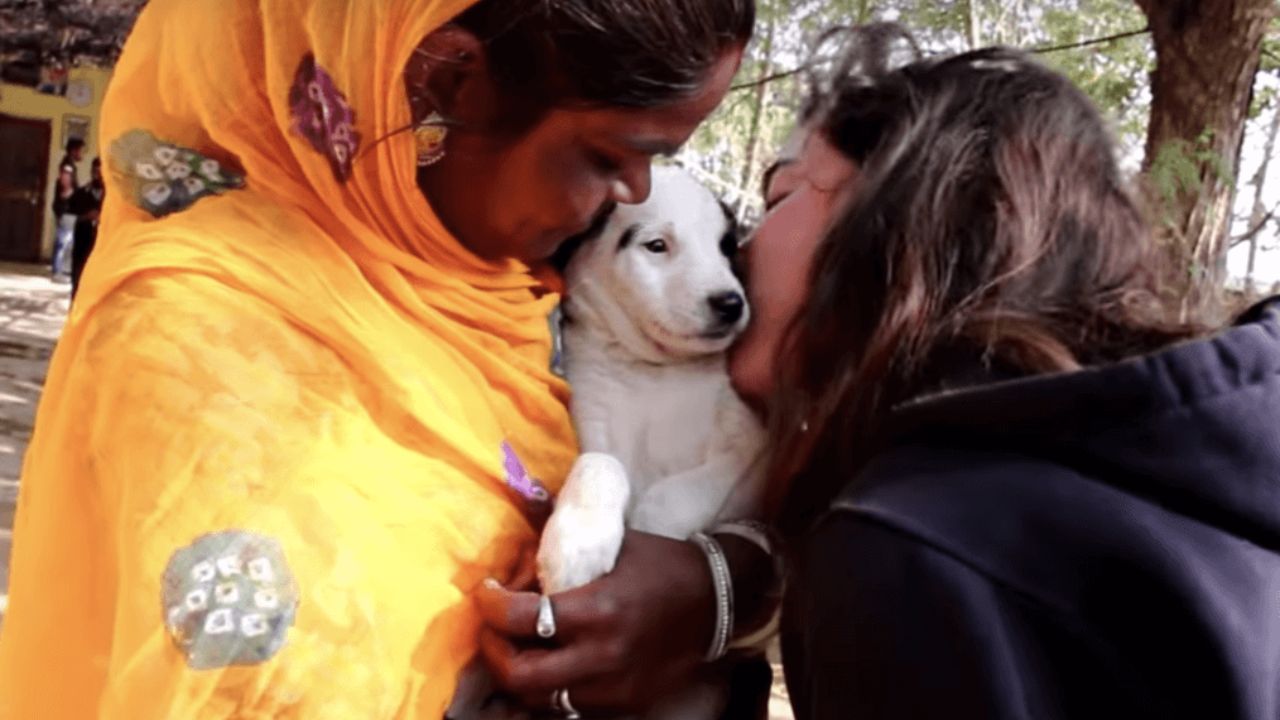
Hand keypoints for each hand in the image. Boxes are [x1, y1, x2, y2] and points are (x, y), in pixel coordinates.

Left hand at [475, 530, 713, 715]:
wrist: (718, 603)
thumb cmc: (662, 565)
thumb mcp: (615, 539)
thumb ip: (565, 528)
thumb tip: (522, 497)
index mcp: (599, 610)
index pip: (524, 619)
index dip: (491, 605)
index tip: (486, 592)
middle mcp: (603, 657)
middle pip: (521, 675)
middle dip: (495, 651)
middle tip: (494, 629)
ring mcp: (613, 688)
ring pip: (540, 700)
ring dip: (519, 673)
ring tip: (517, 647)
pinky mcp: (624, 705)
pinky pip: (569, 709)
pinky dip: (550, 690)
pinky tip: (548, 665)